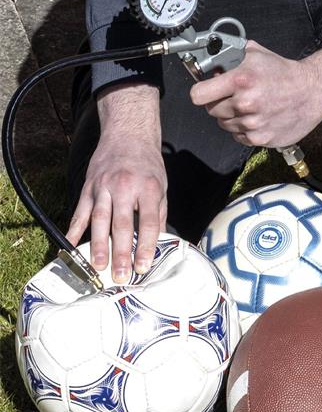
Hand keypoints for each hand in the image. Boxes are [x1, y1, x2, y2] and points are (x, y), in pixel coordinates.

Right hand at [66, 83, 165, 283]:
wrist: (128, 135)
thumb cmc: (148, 165)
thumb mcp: (162, 187)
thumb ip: (159, 215)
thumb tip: (159, 243)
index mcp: (149, 188)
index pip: (148, 222)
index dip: (146, 246)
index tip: (143, 266)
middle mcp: (124, 187)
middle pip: (121, 225)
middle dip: (121, 252)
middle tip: (120, 275)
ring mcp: (103, 187)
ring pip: (98, 220)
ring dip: (97, 245)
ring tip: (97, 266)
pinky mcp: (88, 186)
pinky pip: (80, 211)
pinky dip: (74, 229)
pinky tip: (69, 245)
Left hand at [189, 40, 321, 147]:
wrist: (311, 92)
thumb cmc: (283, 72)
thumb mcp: (255, 53)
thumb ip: (229, 56)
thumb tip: (210, 61)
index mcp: (241, 80)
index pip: (199, 95)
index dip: (200, 92)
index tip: (205, 91)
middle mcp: (245, 104)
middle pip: (211, 110)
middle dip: (219, 102)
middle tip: (234, 96)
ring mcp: (252, 124)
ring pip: (224, 124)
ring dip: (232, 116)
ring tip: (250, 106)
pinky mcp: (260, 138)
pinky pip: (238, 136)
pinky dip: (244, 128)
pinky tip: (258, 117)